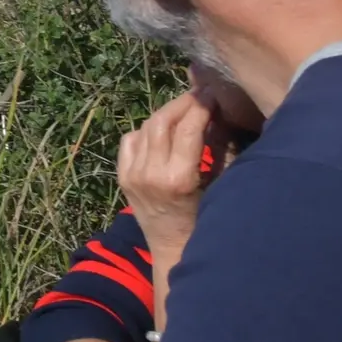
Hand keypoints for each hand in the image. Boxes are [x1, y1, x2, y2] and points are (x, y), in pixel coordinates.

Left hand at [117, 91, 225, 266]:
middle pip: (163, 121)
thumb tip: (219, 113)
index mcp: (178, 178)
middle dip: (183, 102)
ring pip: (146, 127)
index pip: (188, 127)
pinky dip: (146, 129)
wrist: (173, 248)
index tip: (214, 93)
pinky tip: (162, 129)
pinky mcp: (122, 176)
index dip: (202, 105)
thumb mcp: (218, 184)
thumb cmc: (206, 220)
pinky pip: (131, 140)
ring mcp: (131, 174)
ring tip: (185, 107)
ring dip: (166, 112)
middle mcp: (150, 173)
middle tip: (200, 94)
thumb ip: (217, 148)